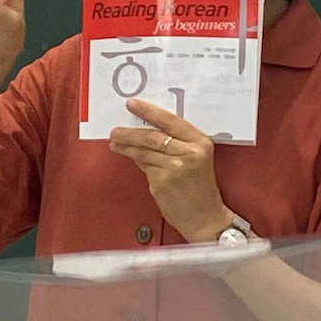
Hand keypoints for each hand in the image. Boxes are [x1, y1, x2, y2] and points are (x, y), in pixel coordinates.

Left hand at [110, 99, 232, 242]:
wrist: (205, 216)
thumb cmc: (200, 186)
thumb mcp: (197, 158)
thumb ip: (178, 143)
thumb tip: (147, 128)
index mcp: (200, 142)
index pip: (171, 121)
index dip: (150, 111)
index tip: (133, 104)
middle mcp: (189, 153)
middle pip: (153, 136)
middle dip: (131, 132)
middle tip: (116, 129)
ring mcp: (175, 168)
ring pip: (144, 151)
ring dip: (127, 146)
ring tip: (115, 142)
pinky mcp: (162, 182)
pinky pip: (144, 166)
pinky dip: (135, 161)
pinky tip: (128, 157)